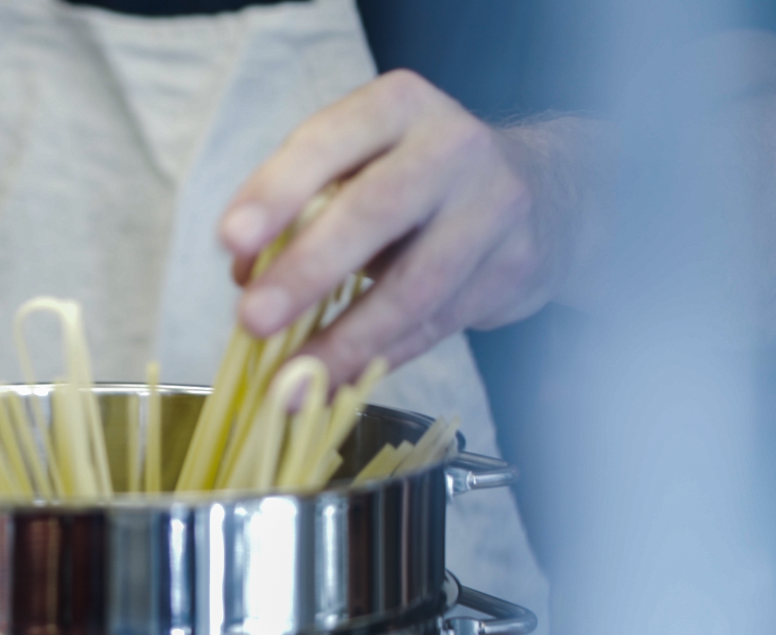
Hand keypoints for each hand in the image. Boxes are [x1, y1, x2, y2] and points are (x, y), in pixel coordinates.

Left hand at [221, 70, 570, 384]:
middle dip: (308, 270)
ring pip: (412, 286)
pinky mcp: (514, 268)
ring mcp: (493, 207)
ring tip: (291, 382)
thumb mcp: (361, 164)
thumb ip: (301, 206)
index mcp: (396, 106)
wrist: (543, 189)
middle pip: (374, 211)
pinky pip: (435, 325)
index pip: (326, 142)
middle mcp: (451, 146)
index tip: (231, 240)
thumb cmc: (418, 176)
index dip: (276, 192)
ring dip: (344, 341)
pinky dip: (377, 361)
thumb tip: (246, 275)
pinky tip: (333, 387)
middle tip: (253, 320)